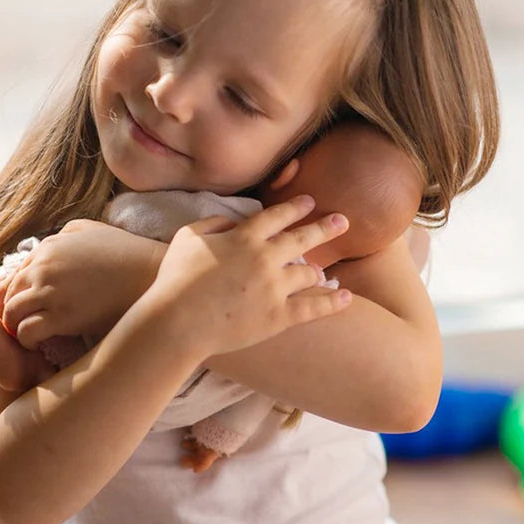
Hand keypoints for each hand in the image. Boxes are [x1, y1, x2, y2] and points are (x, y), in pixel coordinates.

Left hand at [0, 220, 150, 349]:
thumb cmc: (128, 253)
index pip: (15, 274)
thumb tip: (49, 245)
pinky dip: (27, 339)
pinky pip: (26, 332)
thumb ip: (66, 234)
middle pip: (9, 294)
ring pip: (12, 314)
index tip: (21, 307)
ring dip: (17, 327)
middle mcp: (43, 266)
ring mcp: (50, 291)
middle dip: (12, 312)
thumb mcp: (93, 229)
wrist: (151, 275)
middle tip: (25, 325)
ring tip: (31, 336)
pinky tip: (39, 342)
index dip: (14, 293)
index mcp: (49, 246)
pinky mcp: (61, 316)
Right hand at [144, 195, 351, 357]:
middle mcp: (265, 258)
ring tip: (323, 271)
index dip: (295, 207)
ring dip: (316, 270)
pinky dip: (333, 302)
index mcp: (244, 237)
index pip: (277, 216)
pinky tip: (348, 297)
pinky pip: (313, 308)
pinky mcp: (279, 317)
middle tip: (342, 221)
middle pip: (303, 238)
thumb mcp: (187, 237)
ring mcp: (275, 288)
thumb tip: (234, 223)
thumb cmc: (174, 280)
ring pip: (307, 273)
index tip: (310, 202)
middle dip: (325, 228)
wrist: (177, 322)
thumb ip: (214, 223)